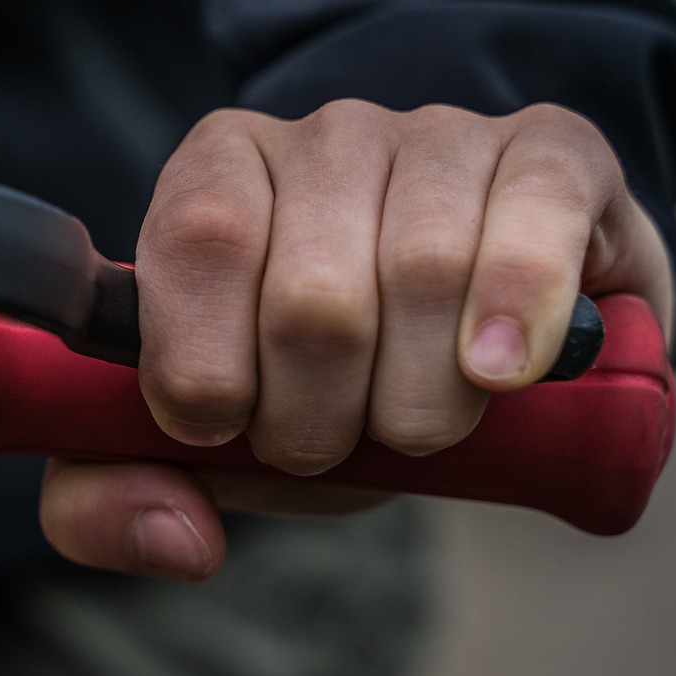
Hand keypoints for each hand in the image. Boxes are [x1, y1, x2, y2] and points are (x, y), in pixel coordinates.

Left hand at [39, 100, 672, 579]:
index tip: (226, 428)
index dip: (208, 364)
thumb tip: (177, 541)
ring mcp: (442, 134)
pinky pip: (538, 216)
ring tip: (416, 426)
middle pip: (314, 293)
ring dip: (421, 403)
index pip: (200, 238)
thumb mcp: (215, 440)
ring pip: (424, 271)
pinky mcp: (554, 151)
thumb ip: (122, 491)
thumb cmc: (327, 384)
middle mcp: (325, 134)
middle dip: (317, 419)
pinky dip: (520, 308)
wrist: (477, 344)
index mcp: (217, 173)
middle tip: (329, 444)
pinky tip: (501, 372)